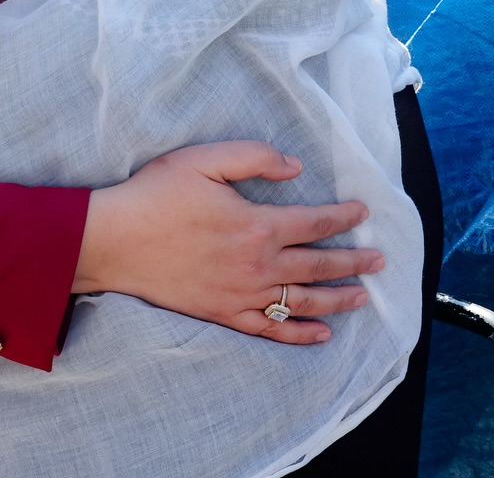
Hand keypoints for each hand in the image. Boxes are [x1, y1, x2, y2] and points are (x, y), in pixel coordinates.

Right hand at [74, 141, 382, 344]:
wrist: (113, 240)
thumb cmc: (154, 196)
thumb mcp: (203, 160)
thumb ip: (254, 157)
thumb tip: (295, 168)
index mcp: (257, 224)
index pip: (314, 221)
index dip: (343, 216)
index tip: (362, 212)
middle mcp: (257, 264)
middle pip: (318, 265)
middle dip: (353, 261)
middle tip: (380, 260)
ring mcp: (241, 294)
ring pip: (302, 301)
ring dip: (337, 299)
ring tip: (362, 296)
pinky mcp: (222, 313)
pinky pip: (271, 330)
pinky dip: (299, 334)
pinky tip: (320, 334)